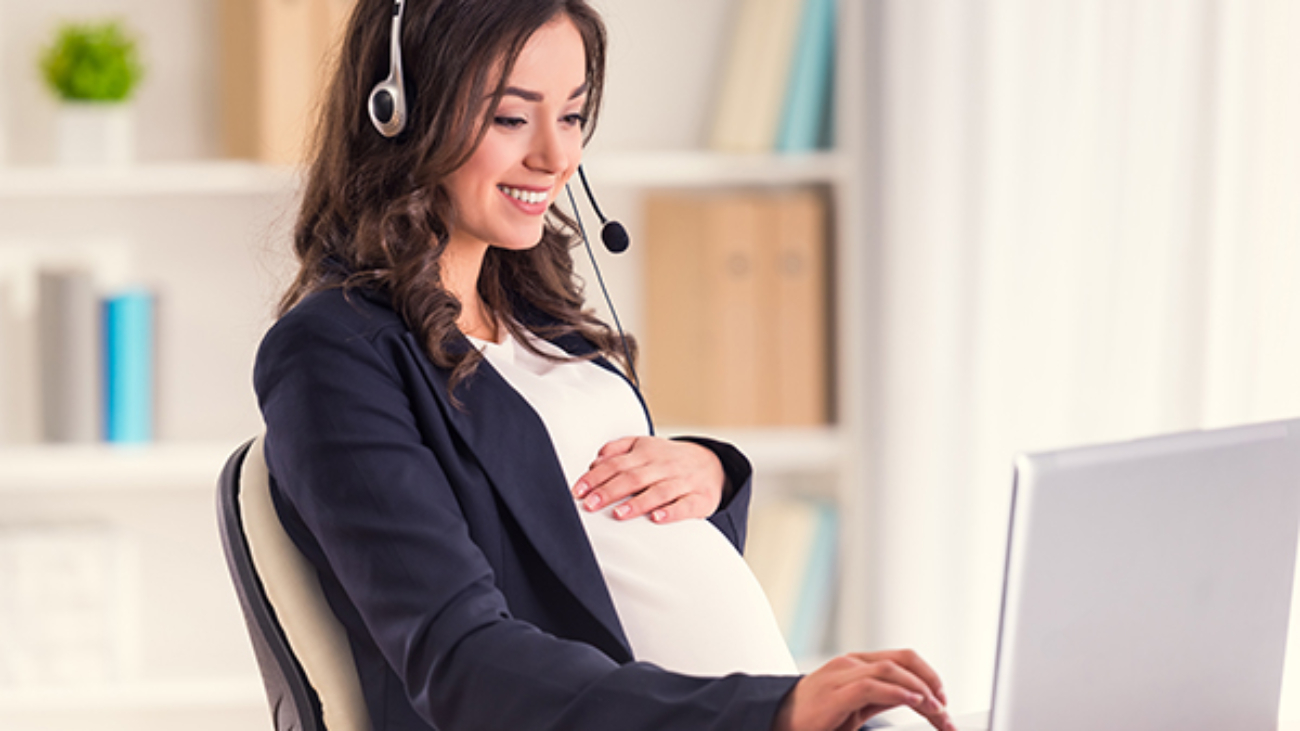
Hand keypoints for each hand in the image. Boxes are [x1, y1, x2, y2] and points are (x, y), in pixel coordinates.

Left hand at [571, 436, 725, 522]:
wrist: (712, 465)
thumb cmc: (670, 459)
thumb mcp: (645, 446)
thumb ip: (619, 449)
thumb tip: (595, 460)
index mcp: (647, 452)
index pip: (616, 463)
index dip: (596, 477)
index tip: (579, 491)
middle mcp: (664, 465)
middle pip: (633, 477)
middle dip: (609, 491)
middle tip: (590, 505)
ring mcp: (683, 482)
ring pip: (658, 491)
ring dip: (637, 503)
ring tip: (619, 514)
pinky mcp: (700, 499)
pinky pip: (685, 506)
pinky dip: (671, 512)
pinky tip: (656, 519)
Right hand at [772, 651, 954, 730]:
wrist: (778, 723)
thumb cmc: (815, 718)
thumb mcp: (855, 706)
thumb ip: (881, 697)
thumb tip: (914, 699)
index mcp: (857, 663)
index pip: (902, 658)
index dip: (929, 676)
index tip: (943, 701)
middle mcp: (850, 663)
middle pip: (903, 660)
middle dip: (931, 683)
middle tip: (946, 711)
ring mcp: (841, 676)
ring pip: (891, 671)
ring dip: (921, 692)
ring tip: (937, 712)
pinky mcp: (834, 694)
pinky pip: (872, 687)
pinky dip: (898, 694)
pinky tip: (915, 704)